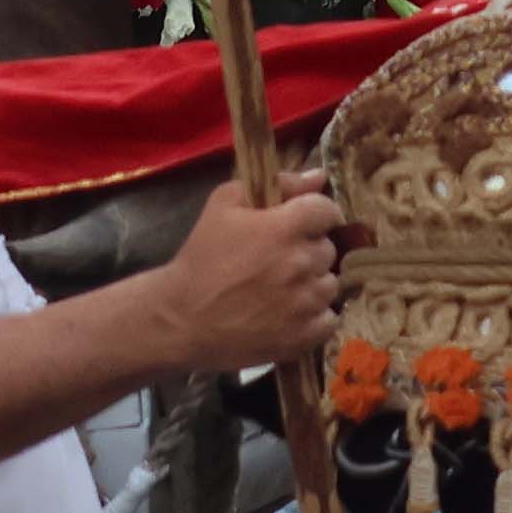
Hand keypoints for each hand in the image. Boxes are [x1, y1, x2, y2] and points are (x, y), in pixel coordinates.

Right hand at [153, 163, 353, 368]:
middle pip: (329, 248)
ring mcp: (305, 303)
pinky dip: (314, 316)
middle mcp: (301, 263)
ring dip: (313, 283)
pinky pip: (329, 318)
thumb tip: (319, 176)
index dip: (315, 215)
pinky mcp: (304, 336)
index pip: (327, 210)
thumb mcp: (224, 204)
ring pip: (330, 284)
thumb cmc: (201, 257)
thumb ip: (278, 183)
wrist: (181, 318)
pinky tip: (290, 314)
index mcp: (285, 228)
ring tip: (283, 289)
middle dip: (309, 249)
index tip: (301, 225)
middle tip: (281, 259)